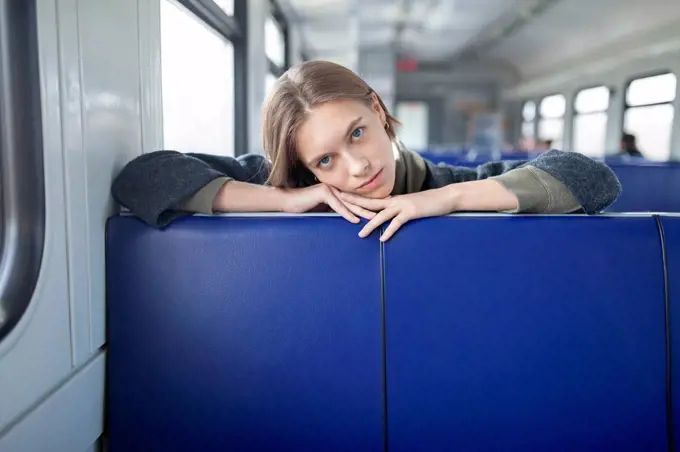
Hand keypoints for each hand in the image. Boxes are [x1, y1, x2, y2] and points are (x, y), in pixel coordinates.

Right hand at [281, 184, 376, 223]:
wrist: (288, 202)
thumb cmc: (304, 206)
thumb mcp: (323, 208)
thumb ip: (335, 209)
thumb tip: (348, 216)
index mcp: (337, 190)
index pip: (355, 198)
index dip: (368, 202)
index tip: (382, 207)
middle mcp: (335, 187)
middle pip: (355, 199)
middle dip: (370, 206)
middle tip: (385, 210)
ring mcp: (330, 188)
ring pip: (349, 203)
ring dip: (362, 211)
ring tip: (373, 218)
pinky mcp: (323, 193)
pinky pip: (337, 206)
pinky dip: (346, 214)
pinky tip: (355, 220)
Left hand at [338, 187, 457, 240]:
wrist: (445, 197)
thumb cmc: (428, 203)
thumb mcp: (410, 206)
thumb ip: (398, 210)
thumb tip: (390, 217)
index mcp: (393, 200)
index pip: (371, 200)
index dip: (357, 199)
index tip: (343, 197)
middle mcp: (395, 201)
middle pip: (370, 203)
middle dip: (354, 203)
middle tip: (339, 202)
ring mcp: (403, 205)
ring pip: (381, 215)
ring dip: (370, 225)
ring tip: (360, 235)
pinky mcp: (411, 212)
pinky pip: (397, 223)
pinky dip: (389, 231)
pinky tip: (382, 238)